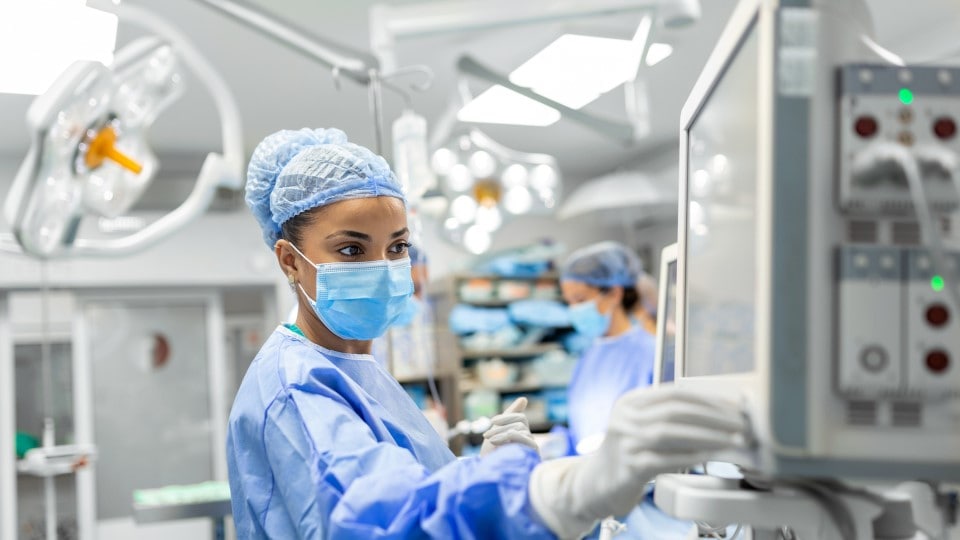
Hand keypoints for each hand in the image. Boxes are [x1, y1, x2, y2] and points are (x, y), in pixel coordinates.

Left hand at [480, 397, 538, 456]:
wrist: (488, 474)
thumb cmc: (491, 454)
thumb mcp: (497, 432)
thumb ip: (509, 416)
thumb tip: (524, 399)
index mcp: (521, 435)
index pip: (521, 418)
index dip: (507, 417)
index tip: (493, 421)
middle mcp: (529, 441)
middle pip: (520, 422)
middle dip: (501, 426)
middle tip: (486, 435)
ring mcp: (531, 447)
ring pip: (520, 428)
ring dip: (502, 433)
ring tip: (491, 441)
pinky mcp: (533, 454)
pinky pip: (526, 437)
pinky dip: (510, 436)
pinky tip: (496, 443)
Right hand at [528, 386, 748, 538]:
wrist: (594, 484)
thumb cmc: (628, 455)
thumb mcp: (642, 427)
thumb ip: (670, 418)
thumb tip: (720, 415)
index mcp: (631, 401)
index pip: (676, 393)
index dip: (709, 400)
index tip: (735, 408)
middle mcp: (625, 417)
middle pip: (676, 410)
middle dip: (715, 417)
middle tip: (742, 425)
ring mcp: (625, 441)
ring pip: (673, 432)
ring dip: (709, 436)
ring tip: (733, 441)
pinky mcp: (629, 467)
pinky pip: (667, 459)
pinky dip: (693, 456)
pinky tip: (712, 457)